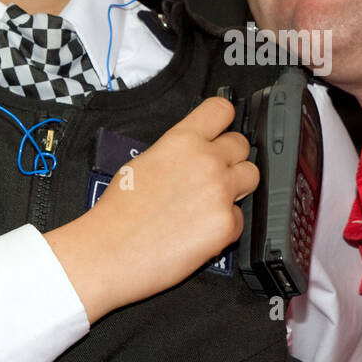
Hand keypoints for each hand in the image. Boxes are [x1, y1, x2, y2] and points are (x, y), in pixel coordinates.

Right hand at [45, 97, 257, 321]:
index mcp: (182, 140)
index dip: (223, 121)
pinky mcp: (226, 224)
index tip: (221, 130)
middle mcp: (206, 160)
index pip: (222, 110)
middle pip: (242, 145)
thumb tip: (194, 152)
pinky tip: (199, 231)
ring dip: (235, 188)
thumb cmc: (118, 212)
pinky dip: (224, 226)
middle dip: (230, 158)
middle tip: (211, 176)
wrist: (110, 251)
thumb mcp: (143, 162)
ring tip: (209, 203)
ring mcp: (220, 191)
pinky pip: (239, 218)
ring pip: (251, 177)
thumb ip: (177, 152)